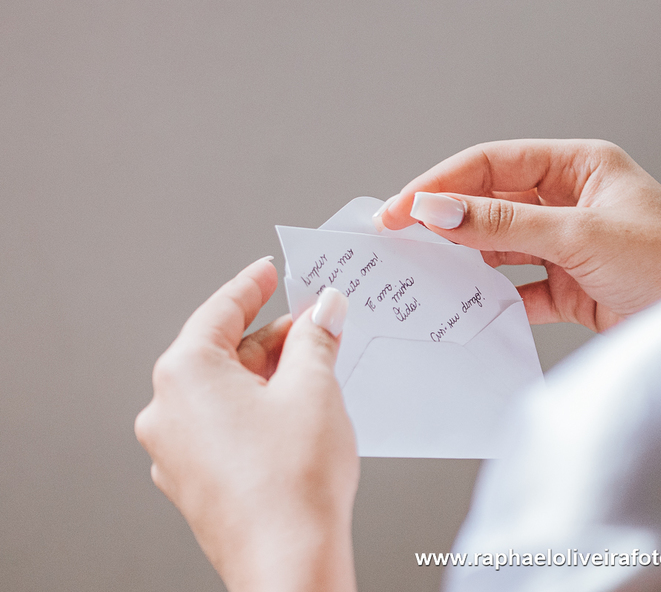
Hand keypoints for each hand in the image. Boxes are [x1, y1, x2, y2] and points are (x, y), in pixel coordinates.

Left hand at [135, 258, 358, 591]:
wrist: (289, 560)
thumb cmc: (292, 481)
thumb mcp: (315, 386)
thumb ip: (315, 338)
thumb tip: (322, 311)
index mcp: (184, 375)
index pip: (219, 311)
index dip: (252, 286)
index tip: (268, 272)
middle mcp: (167, 411)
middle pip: (221, 353)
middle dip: (272, 338)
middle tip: (316, 324)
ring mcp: (174, 452)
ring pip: (224, 393)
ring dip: (268, 376)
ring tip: (317, 371)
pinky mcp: (193, 483)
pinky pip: (223, 428)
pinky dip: (257, 411)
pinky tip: (297, 415)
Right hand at [374, 139, 660, 331]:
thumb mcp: (581, 236)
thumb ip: (505, 226)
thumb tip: (437, 211)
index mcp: (581, 165)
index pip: (496, 163)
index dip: (443, 183)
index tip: (400, 208)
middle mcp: (573, 199)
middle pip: (493, 202)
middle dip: (447, 220)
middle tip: (395, 241)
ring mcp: (572, 244)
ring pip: (502, 245)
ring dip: (466, 260)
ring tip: (420, 275)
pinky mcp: (575, 287)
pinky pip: (520, 287)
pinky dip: (494, 298)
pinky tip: (464, 308)